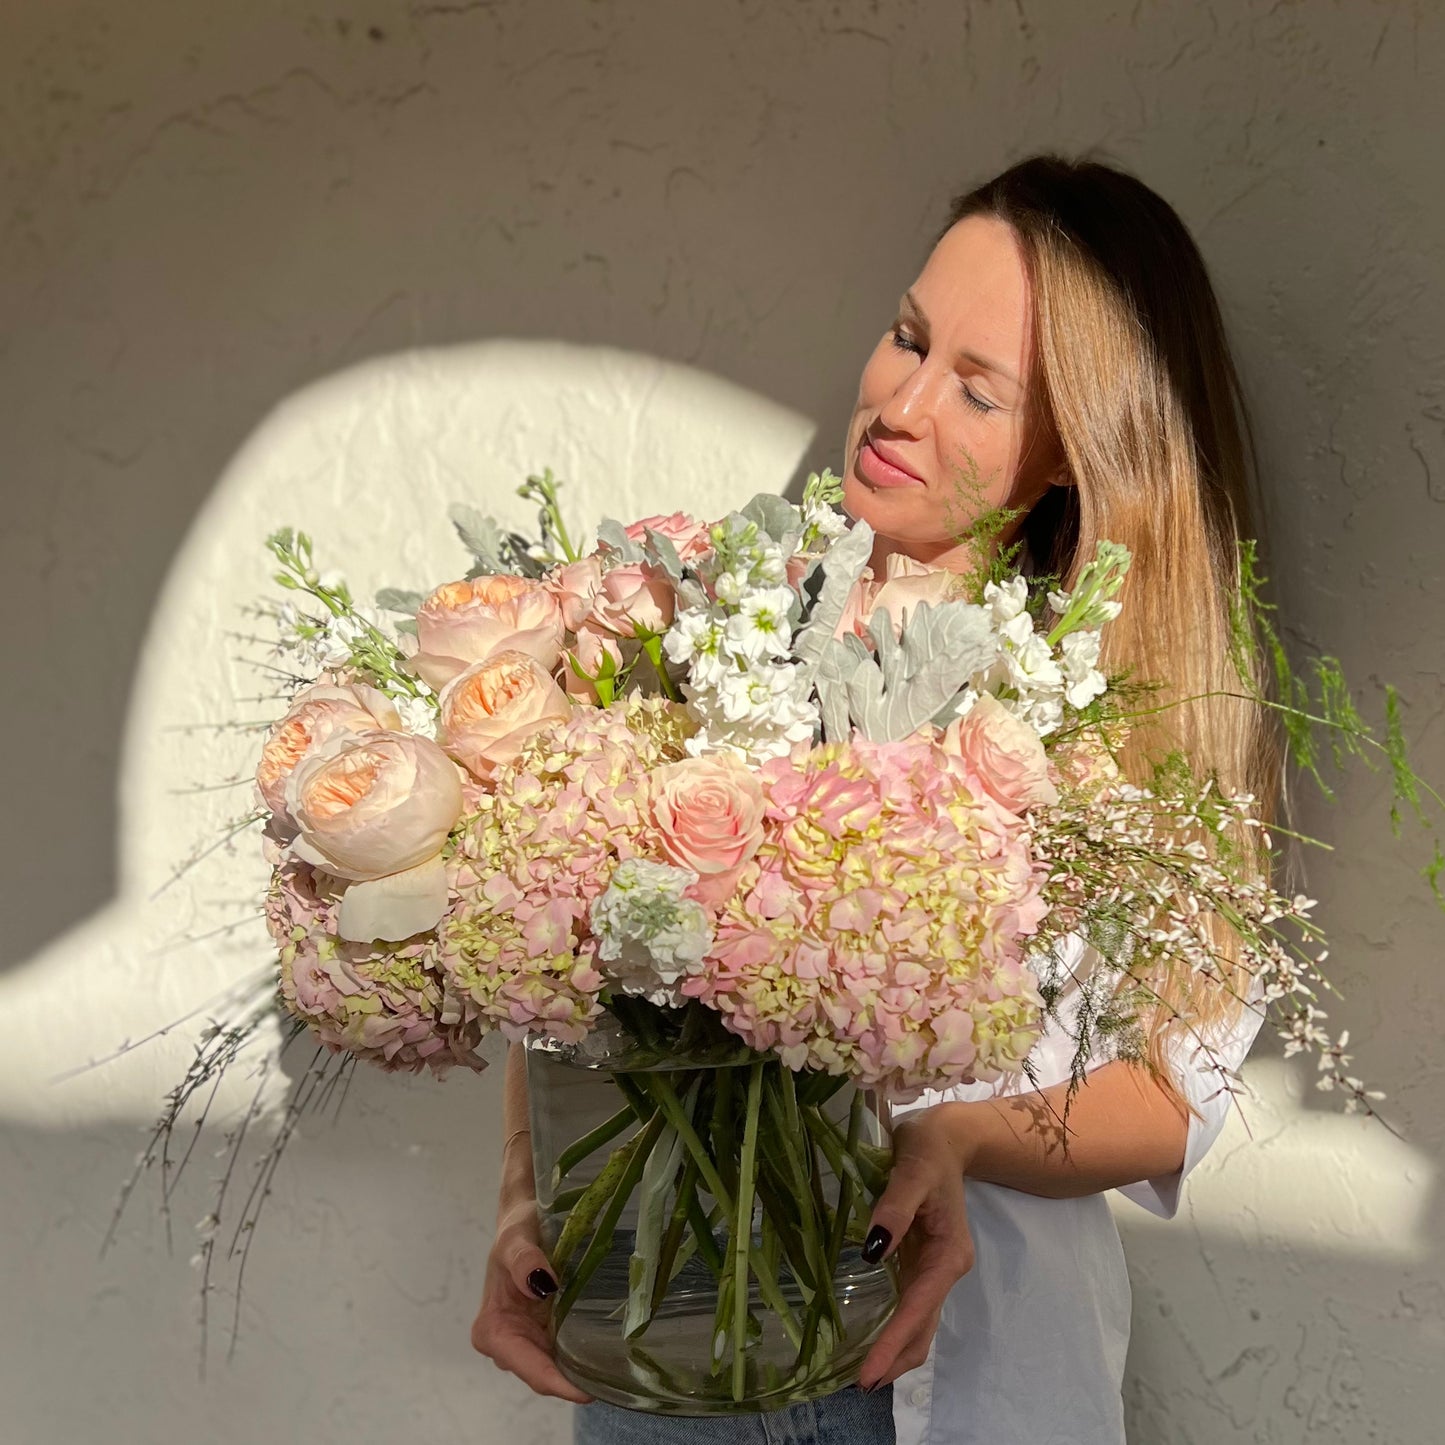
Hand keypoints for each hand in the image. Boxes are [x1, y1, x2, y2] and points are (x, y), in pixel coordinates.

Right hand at [471, 1152, 594, 1403]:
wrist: (524, 1221)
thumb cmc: (516, 1230)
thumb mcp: (515, 1239)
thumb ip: (523, 1260)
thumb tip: (541, 1283)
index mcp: (493, 1331)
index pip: (530, 1369)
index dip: (559, 1383)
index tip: (589, 1392)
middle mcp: (507, 1344)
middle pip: (544, 1375)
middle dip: (574, 1383)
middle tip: (615, 1382)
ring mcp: (526, 1341)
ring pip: (556, 1368)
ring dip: (581, 1371)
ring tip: (617, 1370)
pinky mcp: (543, 1334)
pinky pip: (563, 1353)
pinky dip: (582, 1355)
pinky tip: (608, 1352)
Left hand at [856, 1106, 974, 1390]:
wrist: (946, 1137)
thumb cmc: (929, 1148)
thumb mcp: (913, 1169)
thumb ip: (895, 1207)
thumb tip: (873, 1250)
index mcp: (949, 1253)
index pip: (920, 1307)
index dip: (894, 1341)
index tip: (870, 1372)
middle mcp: (946, 1268)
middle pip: (924, 1326)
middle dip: (896, 1358)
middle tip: (861, 1383)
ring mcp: (934, 1267)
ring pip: (919, 1321)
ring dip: (896, 1350)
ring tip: (865, 1374)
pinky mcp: (921, 1261)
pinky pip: (911, 1305)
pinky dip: (895, 1329)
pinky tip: (874, 1340)